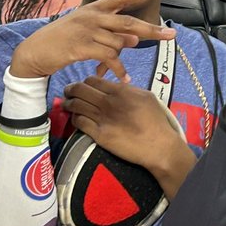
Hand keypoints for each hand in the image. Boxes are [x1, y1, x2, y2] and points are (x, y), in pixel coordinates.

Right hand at [9, 0, 175, 81]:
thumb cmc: (62, 40)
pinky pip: (109, 58)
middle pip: (128, 22)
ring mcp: (87, 31)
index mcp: (94, 9)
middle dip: (151, 29)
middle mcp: (92, 17)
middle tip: (171, 34)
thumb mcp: (85, 28)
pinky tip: (123, 78)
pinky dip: (119, 69)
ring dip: (121, 57)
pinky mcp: (81, 47)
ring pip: (118, 43)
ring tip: (118, 68)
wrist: (35, 52)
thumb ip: (110, 32)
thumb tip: (134, 39)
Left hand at [62, 76, 186, 169]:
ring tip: (67, 104)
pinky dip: (74, 118)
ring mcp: (102, 118)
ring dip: (68, 103)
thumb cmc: (156, 121)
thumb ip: (128, 90)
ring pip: (76, 105)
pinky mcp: (99, 134)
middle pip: (80, 90)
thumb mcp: (146, 97)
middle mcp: (108, 102)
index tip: (83, 86)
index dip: (85, 82)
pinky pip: (78, 122)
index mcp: (120, 91)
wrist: (158, 145)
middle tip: (68, 92)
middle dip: (71, 89)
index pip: (93, 80)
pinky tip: (76, 118)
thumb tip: (116, 87)